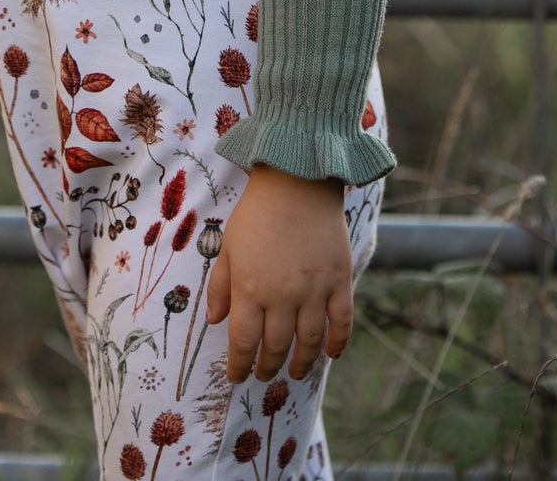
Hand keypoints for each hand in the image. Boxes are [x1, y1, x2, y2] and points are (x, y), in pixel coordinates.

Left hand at [206, 165, 350, 384]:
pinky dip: (337, 343)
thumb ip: (220, 286)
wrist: (297, 179)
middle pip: (276, 347)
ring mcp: (314, 290)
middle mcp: (283, 296)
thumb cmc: (257, 211)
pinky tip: (331, 354)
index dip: (239, 365)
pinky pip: (342, 323)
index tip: (237, 376)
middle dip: (267, 366)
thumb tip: (214, 320)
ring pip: (309, 343)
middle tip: (263, 374)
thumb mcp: (228, 245)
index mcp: (251, 288)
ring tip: (295, 372)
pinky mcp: (339, 280)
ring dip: (301, 364)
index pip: (243, 342)